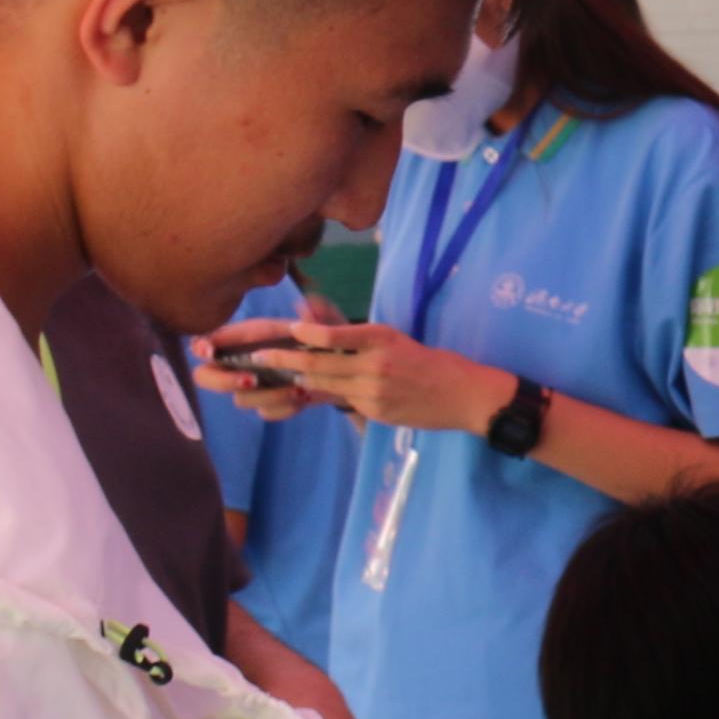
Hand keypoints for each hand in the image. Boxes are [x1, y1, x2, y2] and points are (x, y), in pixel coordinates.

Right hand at [191, 311, 319, 422]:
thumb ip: (315, 313)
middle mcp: (236, 363)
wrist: (332, 364)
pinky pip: (266, 413)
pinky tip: (303, 397)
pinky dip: (284, 407)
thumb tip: (308, 305)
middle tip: (252, 379)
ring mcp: (249, 387)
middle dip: (223, 381)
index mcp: (238, 339)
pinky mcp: (266, 405)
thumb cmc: (313, 338)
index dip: (202, 346)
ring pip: (241, 399)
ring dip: (267, 394)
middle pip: (204, 377)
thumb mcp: (318, 323)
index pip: (204, 343)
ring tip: (296, 386)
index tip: (210, 350)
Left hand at [239, 313, 502, 436]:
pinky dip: (322, 394)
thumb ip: (346, 330)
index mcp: (380, 337)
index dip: (306, 334)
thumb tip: (306, 306)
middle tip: (257, 357)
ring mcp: (374, 391)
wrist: (462, 394)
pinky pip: (341, 401)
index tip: (286, 330)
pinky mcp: (375, 412)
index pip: (333, 335)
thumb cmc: (424, 360)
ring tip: (273, 373)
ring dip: (295, 379)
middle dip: (283, 360)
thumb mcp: (389, 337)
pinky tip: (304, 390)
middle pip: (319, 364)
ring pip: (324, 385)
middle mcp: (375, 363)